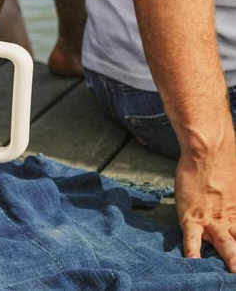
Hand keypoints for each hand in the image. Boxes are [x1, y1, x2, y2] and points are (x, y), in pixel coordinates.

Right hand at [175, 143, 235, 271]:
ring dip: (230, 258)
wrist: (208, 152)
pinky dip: (192, 250)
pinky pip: (192, 237)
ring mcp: (211, 218)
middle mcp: (229, 218)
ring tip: (233, 272)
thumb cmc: (221, 163)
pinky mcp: (192, 216)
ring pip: (224, 243)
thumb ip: (232, 199)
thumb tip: (227, 201)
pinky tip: (193, 261)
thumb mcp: (234, 186)